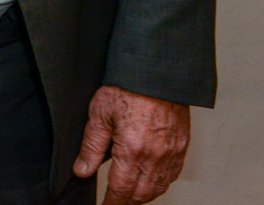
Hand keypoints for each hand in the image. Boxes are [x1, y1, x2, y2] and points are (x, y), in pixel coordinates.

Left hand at [73, 85, 190, 204]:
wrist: (157, 72)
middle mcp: (155, 156)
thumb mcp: (100, 113)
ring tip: (129, 196)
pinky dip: (161, 184)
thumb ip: (91, 146)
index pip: (120, 190)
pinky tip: (151, 181)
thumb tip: (82, 171)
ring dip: (144, 196)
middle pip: (141, 194)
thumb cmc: (128, 87)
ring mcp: (172, 153)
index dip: (111, 203)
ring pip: (159, 188)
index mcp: (133, 150)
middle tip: (114, 203)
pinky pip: (173, 175)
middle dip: (126, 202)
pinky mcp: (182, 146)